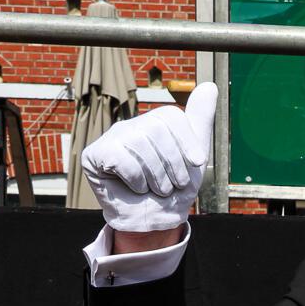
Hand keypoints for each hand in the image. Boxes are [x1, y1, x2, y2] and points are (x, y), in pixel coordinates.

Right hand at [83, 82, 216, 235]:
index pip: (171, 116)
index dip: (188, 141)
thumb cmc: (173, 190)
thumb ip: (200, 121)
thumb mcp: (194, 157)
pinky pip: (121, 159)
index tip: (198, 163)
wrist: (155, 220)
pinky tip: (135, 188)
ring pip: (139, 144)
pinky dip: (136, 181)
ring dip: (156, 177)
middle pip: (156, 130)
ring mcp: (111, 139)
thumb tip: (210, 86)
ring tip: (157, 189)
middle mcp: (131, 126)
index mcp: (154, 124)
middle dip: (173, 164)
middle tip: (173, 184)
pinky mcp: (94, 156)